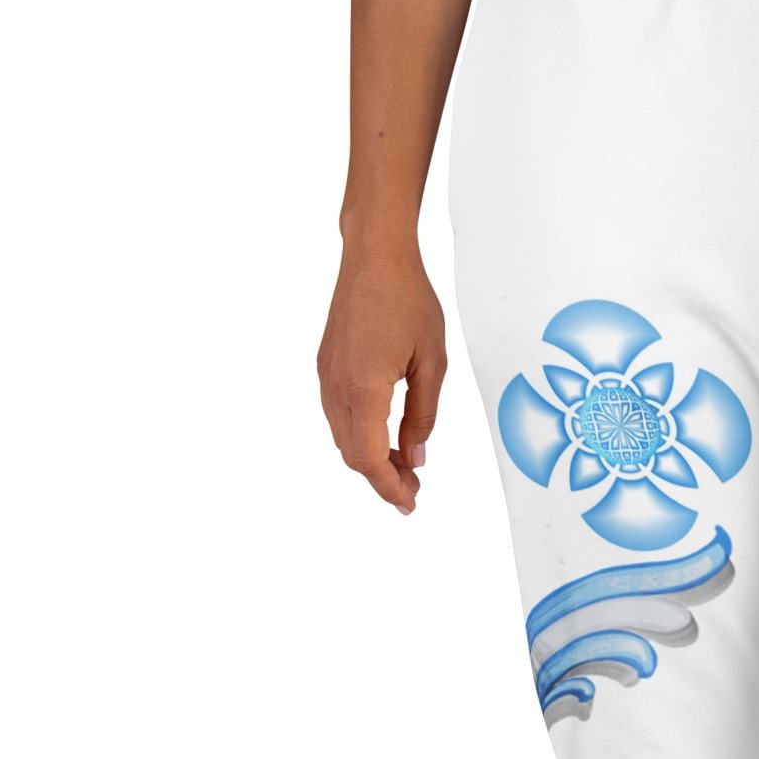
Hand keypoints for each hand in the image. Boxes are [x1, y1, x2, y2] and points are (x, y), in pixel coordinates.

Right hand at [316, 238, 446, 512]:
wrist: (374, 256)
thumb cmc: (407, 300)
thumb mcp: (432, 363)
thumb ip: (423, 415)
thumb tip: (415, 455)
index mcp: (364, 388)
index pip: (369, 458)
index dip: (388, 487)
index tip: (408, 502)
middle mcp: (337, 386)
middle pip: (353, 454)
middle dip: (382, 478)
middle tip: (412, 489)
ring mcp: (326, 376)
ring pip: (343, 437)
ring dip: (370, 458)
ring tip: (403, 465)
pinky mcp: (326, 366)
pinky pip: (339, 415)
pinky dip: (360, 435)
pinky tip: (385, 435)